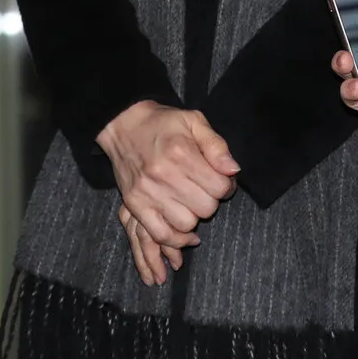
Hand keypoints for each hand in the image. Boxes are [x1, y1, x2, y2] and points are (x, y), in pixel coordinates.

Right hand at [98, 102, 237, 272]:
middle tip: (204, 190)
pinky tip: (181, 227)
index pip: (219, 187)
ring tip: (190, 202)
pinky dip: (174, 237)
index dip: (227, 186)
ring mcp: (148, 192)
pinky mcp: (135, 205)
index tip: (221, 181)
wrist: (124, 124)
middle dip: (211, 200)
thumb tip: (233, 170)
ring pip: (186, 224)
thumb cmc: (163, 123)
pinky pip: (161, 234)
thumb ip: (216, 146)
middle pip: (206, 208)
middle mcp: (164, 175)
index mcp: (182, 152)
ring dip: (194, 216)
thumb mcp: (194, 121)